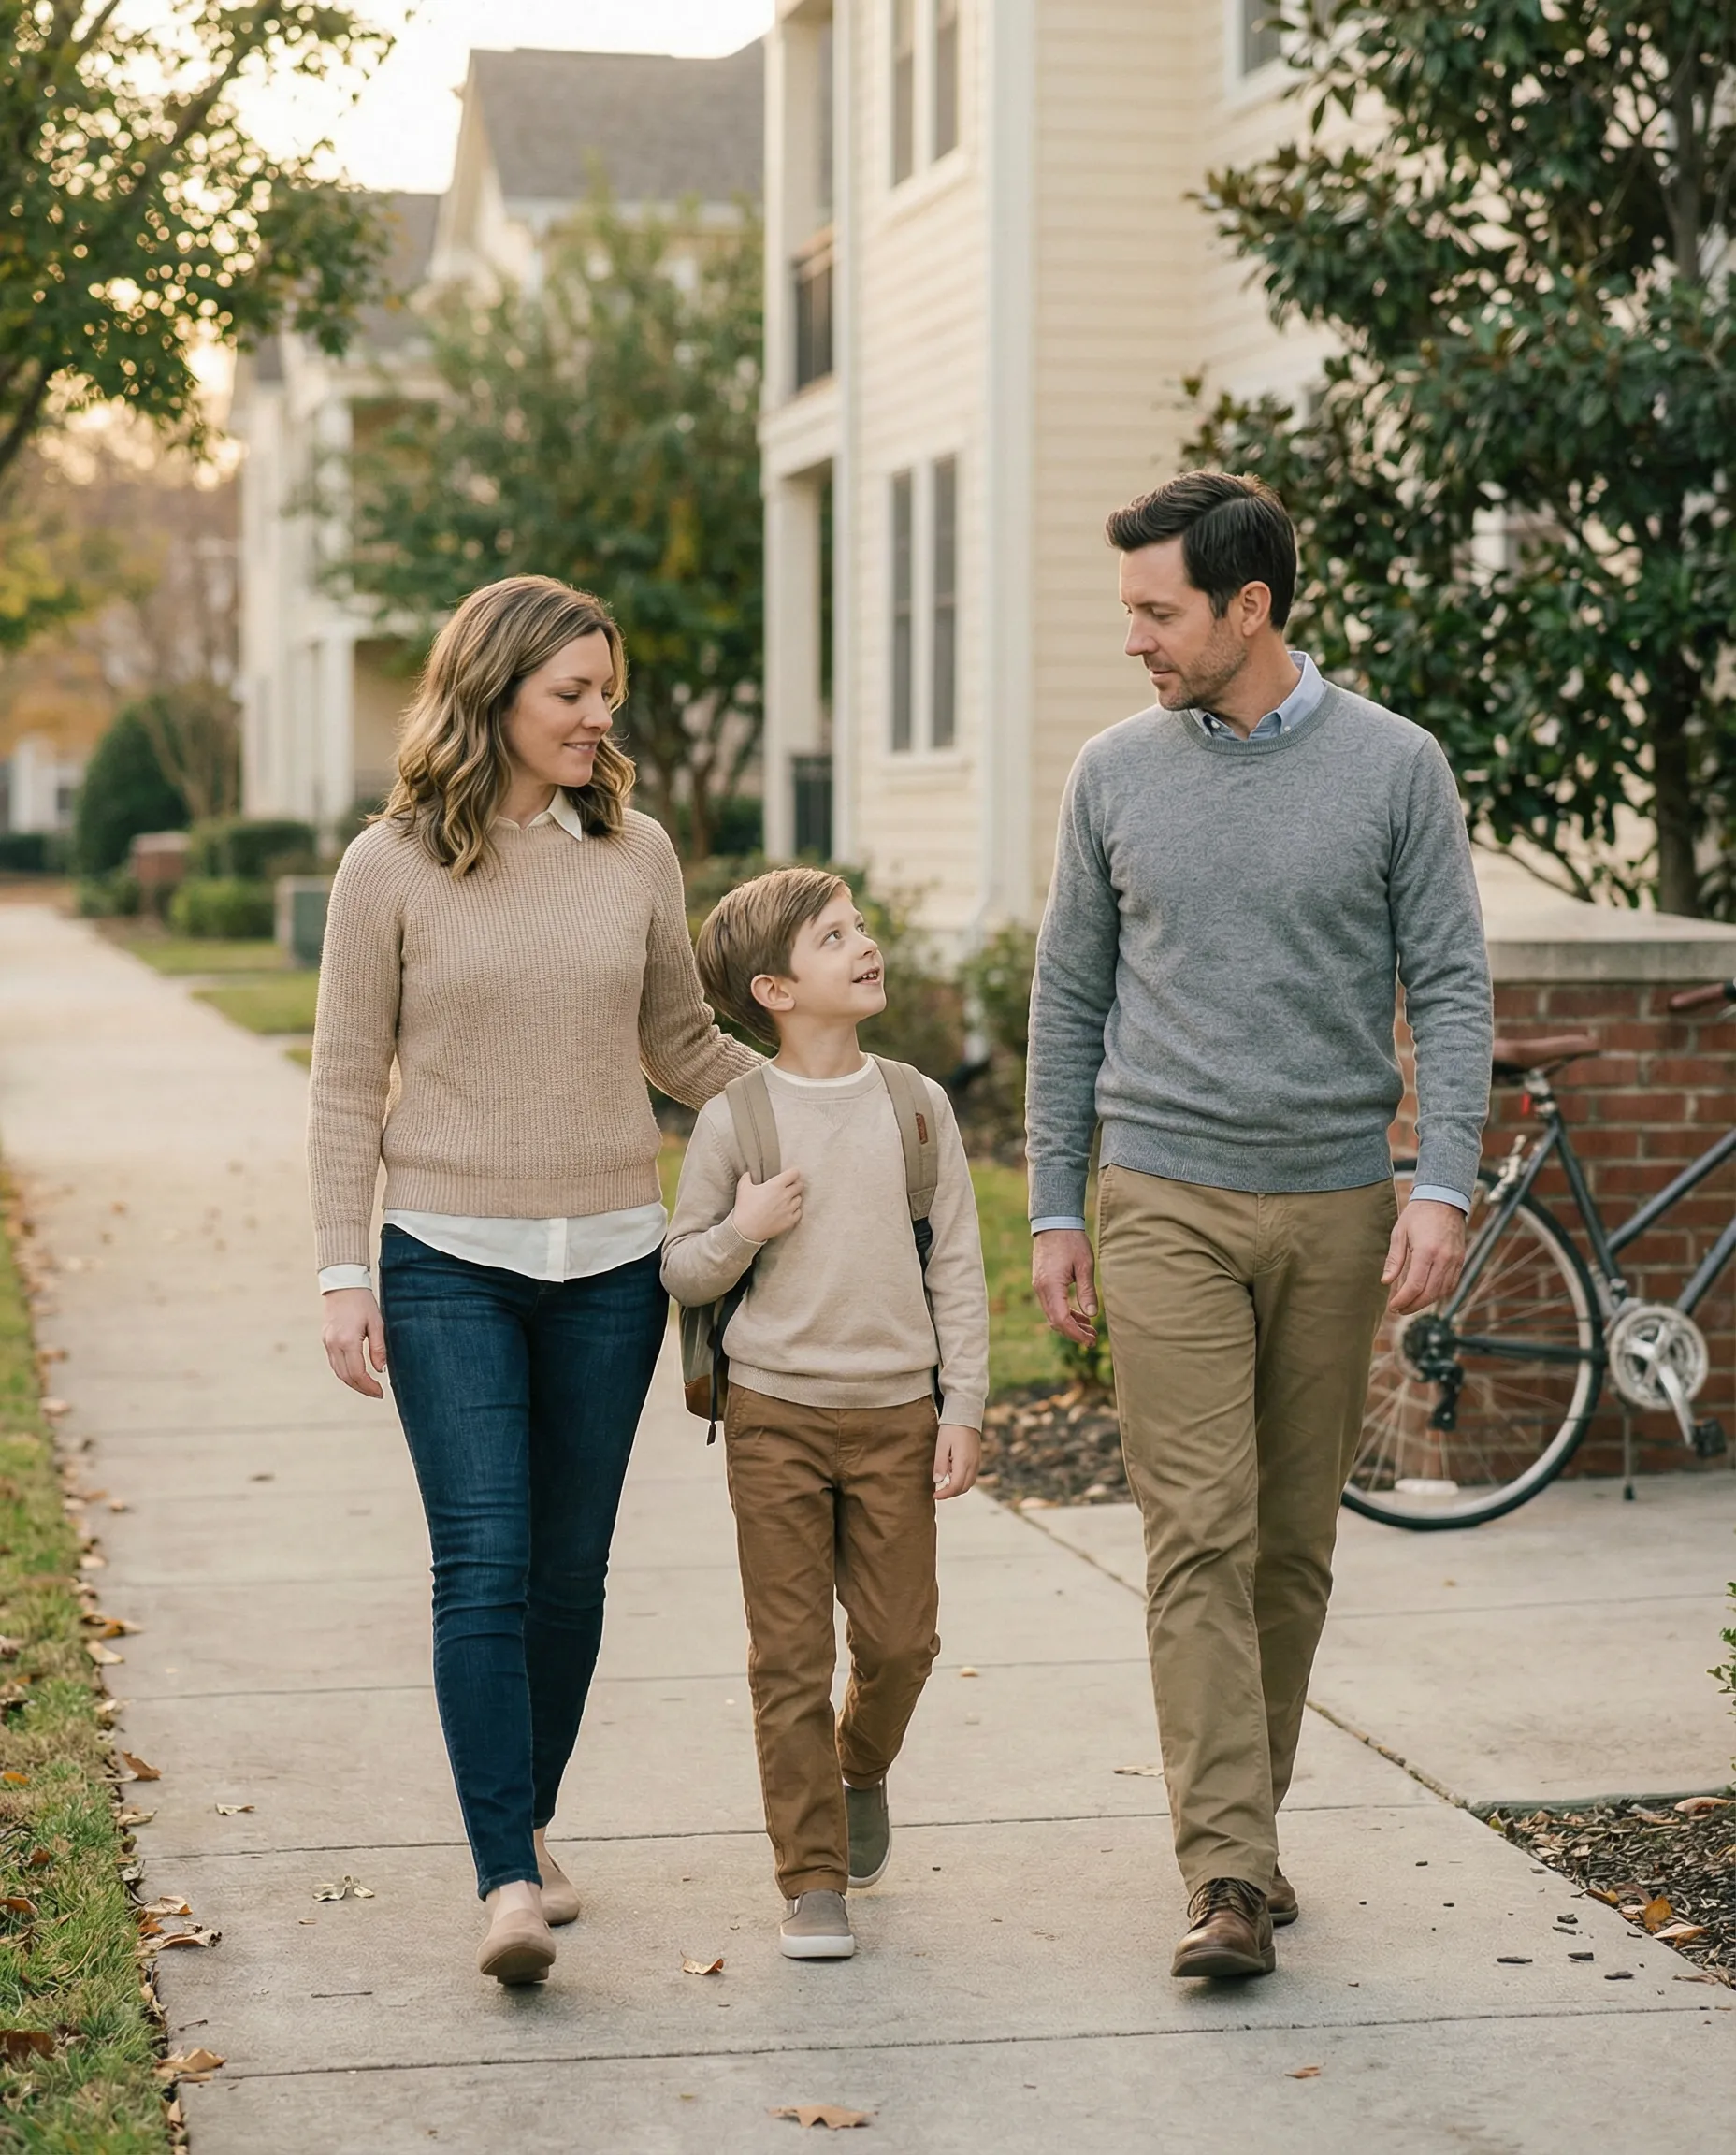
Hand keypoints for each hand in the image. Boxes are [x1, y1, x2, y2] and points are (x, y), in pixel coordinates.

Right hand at [321, 1286, 387, 1398]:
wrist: (343, 1285)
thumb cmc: (363, 1302)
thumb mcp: (377, 1324)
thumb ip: (378, 1348)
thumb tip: (380, 1370)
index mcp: (348, 1341)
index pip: (357, 1373)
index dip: (369, 1386)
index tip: (380, 1392)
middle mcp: (334, 1344)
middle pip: (346, 1377)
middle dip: (361, 1388)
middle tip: (376, 1393)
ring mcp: (327, 1343)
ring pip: (338, 1372)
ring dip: (352, 1382)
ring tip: (368, 1386)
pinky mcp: (325, 1340)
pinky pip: (334, 1363)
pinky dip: (345, 1372)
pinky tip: (356, 1373)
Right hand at [731, 1166, 803, 1243]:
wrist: (746, 1230)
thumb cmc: (745, 1208)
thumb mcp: (742, 1188)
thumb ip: (747, 1177)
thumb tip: (749, 1173)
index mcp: (776, 1185)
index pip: (794, 1174)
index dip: (792, 1174)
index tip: (788, 1176)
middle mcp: (786, 1196)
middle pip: (799, 1186)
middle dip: (795, 1185)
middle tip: (788, 1188)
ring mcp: (789, 1209)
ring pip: (799, 1199)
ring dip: (794, 1198)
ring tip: (786, 1200)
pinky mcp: (790, 1221)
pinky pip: (799, 1212)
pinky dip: (795, 1211)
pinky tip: (787, 1211)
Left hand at [933, 1423, 980, 1499]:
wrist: (965, 1414)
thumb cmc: (952, 1427)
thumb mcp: (941, 1445)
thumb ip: (940, 1464)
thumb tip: (937, 1481)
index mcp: (964, 1462)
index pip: (956, 1486)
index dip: (945, 1494)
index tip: (934, 1495)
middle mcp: (973, 1464)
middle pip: (964, 1488)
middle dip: (951, 1493)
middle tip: (938, 1492)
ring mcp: (977, 1462)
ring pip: (969, 1483)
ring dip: (957, 1487)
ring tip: (944, 1482)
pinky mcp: (977, 1459)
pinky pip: (971, 1476)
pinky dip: (962, 1480)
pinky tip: (952, 1473)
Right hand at [1032, 1228, 1097, 1345]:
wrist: (1054, 1222)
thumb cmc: (1071, 1240)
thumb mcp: (1085, 1265)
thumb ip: (1087, 1291)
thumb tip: (1092, 1315)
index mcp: (1051, 1286)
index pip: (1061, 1319)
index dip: (1075, 1333)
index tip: (1090, 1341)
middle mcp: (1041, 1289)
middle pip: (1055, 1321)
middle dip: (1074, 1333)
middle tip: (1093, 1339)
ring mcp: (1039, 1286)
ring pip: (1053, 1314)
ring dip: (1070, 1324)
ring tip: (1090, 1328)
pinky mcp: (1042, 1282)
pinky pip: (1052, 1304)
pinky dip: (1065, 1313)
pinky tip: (1080, 1314)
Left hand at [1382, 1199, 1466, 1314]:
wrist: (1443, 1199)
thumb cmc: (1418, 1214)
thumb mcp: (1399, 1233)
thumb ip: (1394, 1259)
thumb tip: (1385, 1281)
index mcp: (1427, 1251)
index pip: (1415, 1285)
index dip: (1403, 1300)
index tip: (1393, 1306)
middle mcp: (1444, 1258)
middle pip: (1430, 1293)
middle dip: (1413, 1306)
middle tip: (1399, 1310)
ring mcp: (1455, 1260)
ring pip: (1442, 1292)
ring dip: (1425, 1302)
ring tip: (1410, 1305)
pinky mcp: (1461, 1260)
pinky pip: (1451, 1284)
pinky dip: (1438, 1294)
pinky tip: (1426, 1295)